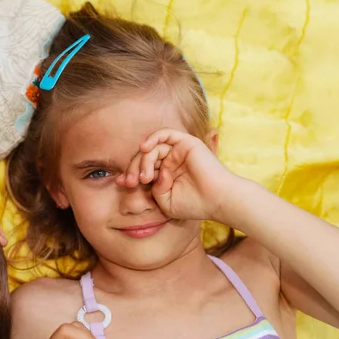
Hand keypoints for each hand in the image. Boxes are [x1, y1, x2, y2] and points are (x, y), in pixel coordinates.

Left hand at [117, 129, 240, 221]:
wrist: (218, 201)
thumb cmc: (195, 204)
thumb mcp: (165, 201)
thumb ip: (153, 189)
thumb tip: (148, 176)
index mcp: (166, 175)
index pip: (143, 169)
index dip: (129, 174)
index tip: (120, 184)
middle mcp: (171, 161)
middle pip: (145, 157)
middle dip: (133, 169)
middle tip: (129, 182)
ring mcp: (179, 152)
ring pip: (153, 148)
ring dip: (143, 161)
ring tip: (144, 177)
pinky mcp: (187, 143)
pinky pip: (165, 134)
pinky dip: (153, 138)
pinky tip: (144, 149)